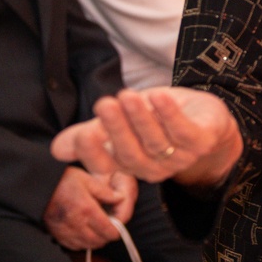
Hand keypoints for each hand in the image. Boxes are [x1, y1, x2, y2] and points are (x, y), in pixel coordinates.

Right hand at [42, 166, 123, 250]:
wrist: (37, 187)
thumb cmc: (62, 180)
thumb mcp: (86, 179)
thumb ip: (105, 192)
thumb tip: (119, 199)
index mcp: (86, 209)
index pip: (109, 230)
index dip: (117, 230)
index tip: (117, 224)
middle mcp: (76, 224)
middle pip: (99, 241)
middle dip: (106, 236)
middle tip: (108, 226)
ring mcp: (66, 232)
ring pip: (87, 246)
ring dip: (95, 240)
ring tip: (96, 229)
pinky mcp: (57, 235)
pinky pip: (74, 246)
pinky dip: (82, 242)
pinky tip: (83, 232)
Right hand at [52, 87, 243, 190]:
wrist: (206, 122)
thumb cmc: (158, 121)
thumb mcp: (123, 123)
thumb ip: (93, 133)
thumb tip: (55, 148)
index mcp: (128, 164)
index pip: (106, 166)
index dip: (94, 153)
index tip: (83, 134)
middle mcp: (151, 166)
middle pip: (131, 153)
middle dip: (117, 129)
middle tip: (104, 104)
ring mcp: (178, 157)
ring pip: (156, 141)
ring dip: (141, 118)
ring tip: (127, 95)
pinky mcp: (201, 142)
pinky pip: (184, 132)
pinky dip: (171, 114)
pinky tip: (159, 96)